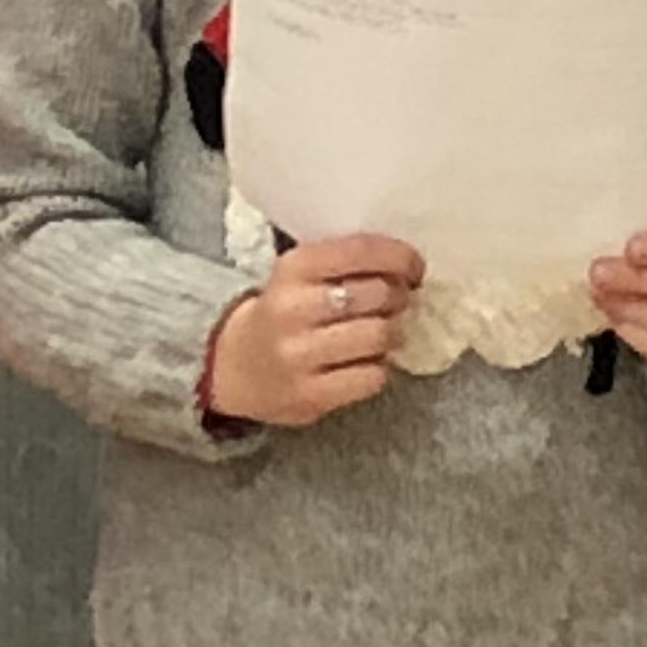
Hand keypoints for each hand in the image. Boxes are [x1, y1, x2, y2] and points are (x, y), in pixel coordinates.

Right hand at [205, 233, 424, 429]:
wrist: (231, 366)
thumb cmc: (282, 312)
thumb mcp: (299, 275)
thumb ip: (343, 262)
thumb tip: (407, 265)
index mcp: (292, 268)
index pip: (360, 251)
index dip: (400, 257)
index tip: (414, 267)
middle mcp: (293, 309)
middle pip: (377, 294)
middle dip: (398, 296)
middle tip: (398, 301)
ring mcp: (299, 355)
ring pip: (379, 336)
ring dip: (393, 332)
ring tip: (383, 331)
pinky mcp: (310, 396)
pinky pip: (372, 377)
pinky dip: (379, 368)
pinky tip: (366, 362)